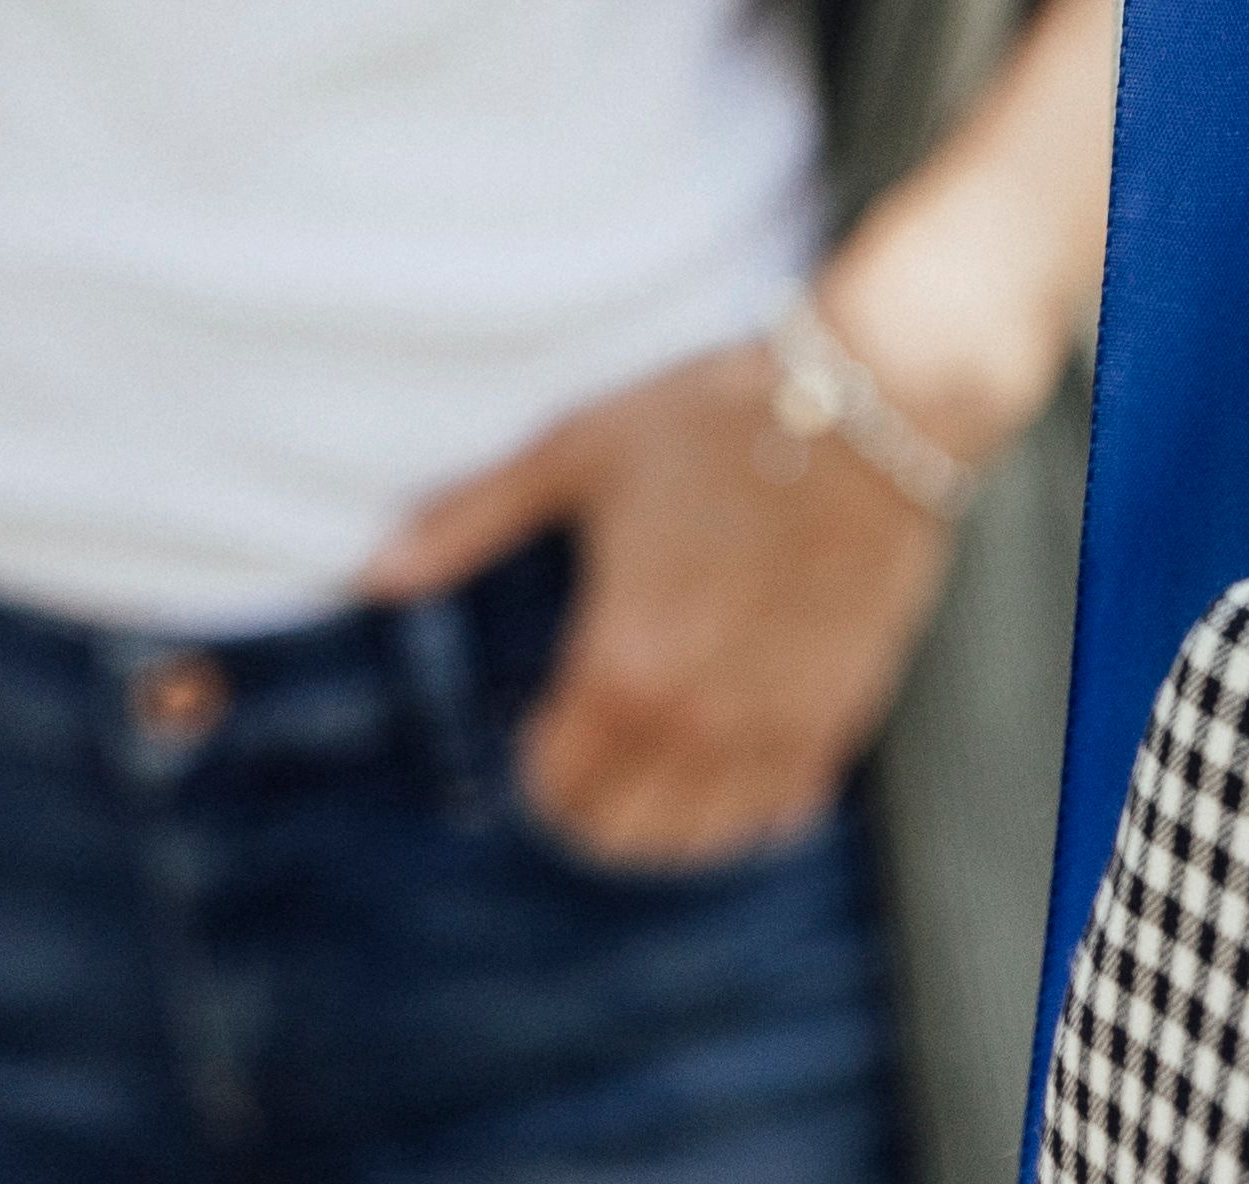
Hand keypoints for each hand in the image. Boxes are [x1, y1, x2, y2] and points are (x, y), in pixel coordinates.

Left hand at [359, 334, 954, 867]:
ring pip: (704, 845)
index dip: (537, 774)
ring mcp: (775, 728)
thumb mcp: (579, 452)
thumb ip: (471, 521)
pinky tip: (734, 754)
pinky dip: (748, 808)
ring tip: (658, 761)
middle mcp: (697, 723)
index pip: (557, 795)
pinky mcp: (839, 715)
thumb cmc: (718, 418)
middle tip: (593, 750)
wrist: (874, 404)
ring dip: (670, 822)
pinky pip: (780, 815)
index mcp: (623, 670)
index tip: (543, 733)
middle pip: (625, 839)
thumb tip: (373, 576)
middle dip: (594, 808)